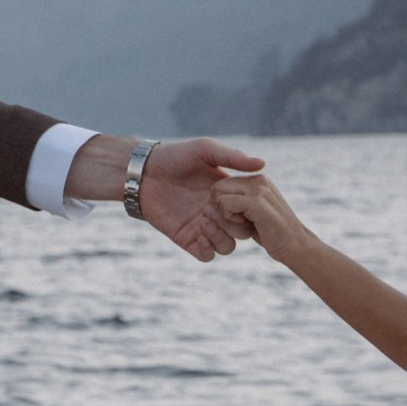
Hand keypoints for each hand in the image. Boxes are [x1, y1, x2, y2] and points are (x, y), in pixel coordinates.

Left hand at [132, 135, 266, 261]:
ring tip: (205, 220)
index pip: (250, 212)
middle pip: (242, 232)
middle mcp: (218, 213)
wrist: (144, 171)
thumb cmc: (175, 156)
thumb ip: (233, 157)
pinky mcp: (187, 238)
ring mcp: (203, 227)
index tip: (238, 201)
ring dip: (222, 237)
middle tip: (213, 209)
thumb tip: (262, 164)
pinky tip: (201, 234)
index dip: (249, 211)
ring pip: (228, 247)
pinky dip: (209, 249)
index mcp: (228, 195)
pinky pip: (207, 255)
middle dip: (234, 225)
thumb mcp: (206, 150)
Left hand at [215, 168, 313, 267]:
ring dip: (225, 220)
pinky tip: (247, 228)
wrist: (300, 249)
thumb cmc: (277, 235)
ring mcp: (258, 189)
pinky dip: (229, 221)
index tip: (241, 218)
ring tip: (247, 227)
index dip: (222, 206)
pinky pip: (224, 204)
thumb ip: (241, 201)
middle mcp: (258, 180)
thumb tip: (230, 188)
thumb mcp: (256, 213)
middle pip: (216, 189)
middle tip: (241, 224)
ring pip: (218, 196)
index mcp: (257, 180)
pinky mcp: (257, 201)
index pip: (220, 186)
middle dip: (220, 210)